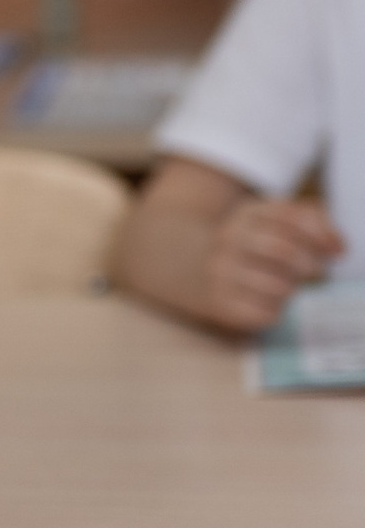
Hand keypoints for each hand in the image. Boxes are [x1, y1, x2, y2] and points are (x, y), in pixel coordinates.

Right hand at [202, 198, 345, 331]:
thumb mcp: (273, 221)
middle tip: (314, 271)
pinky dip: (275, 310)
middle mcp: (228, 239)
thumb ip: (312, 223)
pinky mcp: (219, 304)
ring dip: (291, 288)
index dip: (322, 234)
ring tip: (285, 285)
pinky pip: (265, 313)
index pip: (291, 217)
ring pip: (278, 287)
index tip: (337, 251)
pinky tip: (266, 301)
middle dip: (310, 265)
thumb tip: (338, 248)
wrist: (189, 269)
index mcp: (245, 214)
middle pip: (285, 252)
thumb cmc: (250, 247)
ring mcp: (219, 272)